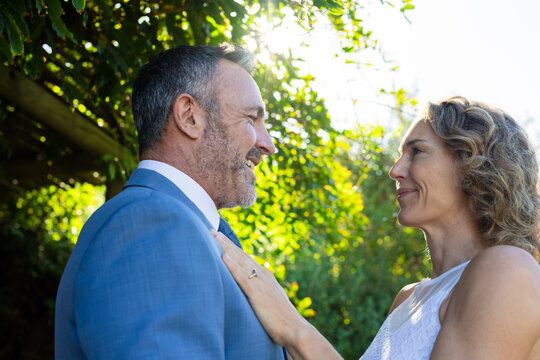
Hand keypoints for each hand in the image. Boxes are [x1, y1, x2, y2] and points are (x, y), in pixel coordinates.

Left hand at [210, 229, 309, 347]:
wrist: (296, 330)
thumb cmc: (283, 321)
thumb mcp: (271, 302)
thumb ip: (261, 294)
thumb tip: (253, 294)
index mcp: (266, 277)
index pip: (246, 258)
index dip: (232, 247)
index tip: (220, 237)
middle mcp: (263, 276)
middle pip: (240, 255)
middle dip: (225, 242)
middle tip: (211, 230)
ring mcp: (260, 284)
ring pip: (240, 261)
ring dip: (226, 248)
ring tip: (213, 236)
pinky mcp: (257, 294)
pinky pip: (242, 278)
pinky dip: (232, 266)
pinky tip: (224, 257)